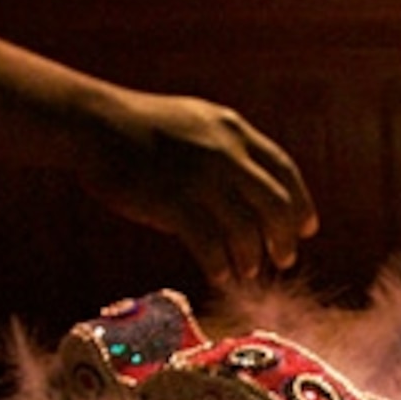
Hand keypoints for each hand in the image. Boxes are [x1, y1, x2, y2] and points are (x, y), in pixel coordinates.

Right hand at [83, 90, 319, 287]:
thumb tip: (252, 190)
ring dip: (252, 256)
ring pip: (244, 229)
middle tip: (285, 259)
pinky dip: (220, 265)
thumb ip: (226, 149)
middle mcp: (224, 152)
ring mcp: (199, 177)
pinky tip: (221, 276)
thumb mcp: (195, 123)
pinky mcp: (172, 202)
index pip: (284, 170)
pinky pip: (209, 244)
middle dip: (284, 237)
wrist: (93, 124)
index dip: (301, 203)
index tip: (307, 228)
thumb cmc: (139, 129)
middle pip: (274, 204)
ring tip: (248, 271)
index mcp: (232, 130)